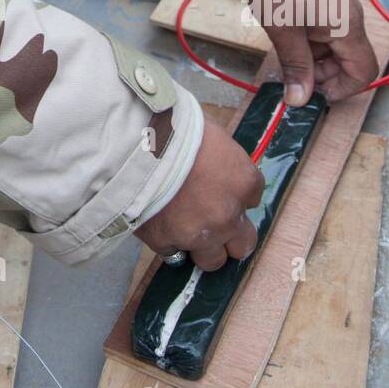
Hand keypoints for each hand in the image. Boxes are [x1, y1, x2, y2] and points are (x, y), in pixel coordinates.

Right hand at [135, 118, 262, 270]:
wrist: (134, 145)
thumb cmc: (174, 126)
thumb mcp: (211, 134)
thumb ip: (221, 160)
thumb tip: (218, 168)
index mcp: (243, 182)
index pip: (254, 199)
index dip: (236, 194)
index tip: (223, 188)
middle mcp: (227, 216)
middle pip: (243, 245)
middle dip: (232, 235)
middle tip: (215, 221)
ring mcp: (198, 235)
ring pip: (212, 260)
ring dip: (205, 247)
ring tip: (188, 229)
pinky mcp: (166, 242)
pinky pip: (174, 252)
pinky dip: (170, 240)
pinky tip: (162, 222)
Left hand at [251, 0, 377, 104]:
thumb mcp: (285, 32)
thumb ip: (295, 67)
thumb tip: (298, 100)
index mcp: (348, 28)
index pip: (363, 72)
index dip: (342, 89)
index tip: (316, 93)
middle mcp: (352, 19)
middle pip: (349, 62)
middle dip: (324, 75)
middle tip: (296, 75)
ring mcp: (342, 10)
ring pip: (337, 48)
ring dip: (317, 60)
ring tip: (289, 55)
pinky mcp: (330, 3)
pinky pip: (330, 32)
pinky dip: (314, 44)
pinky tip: (292, 40)